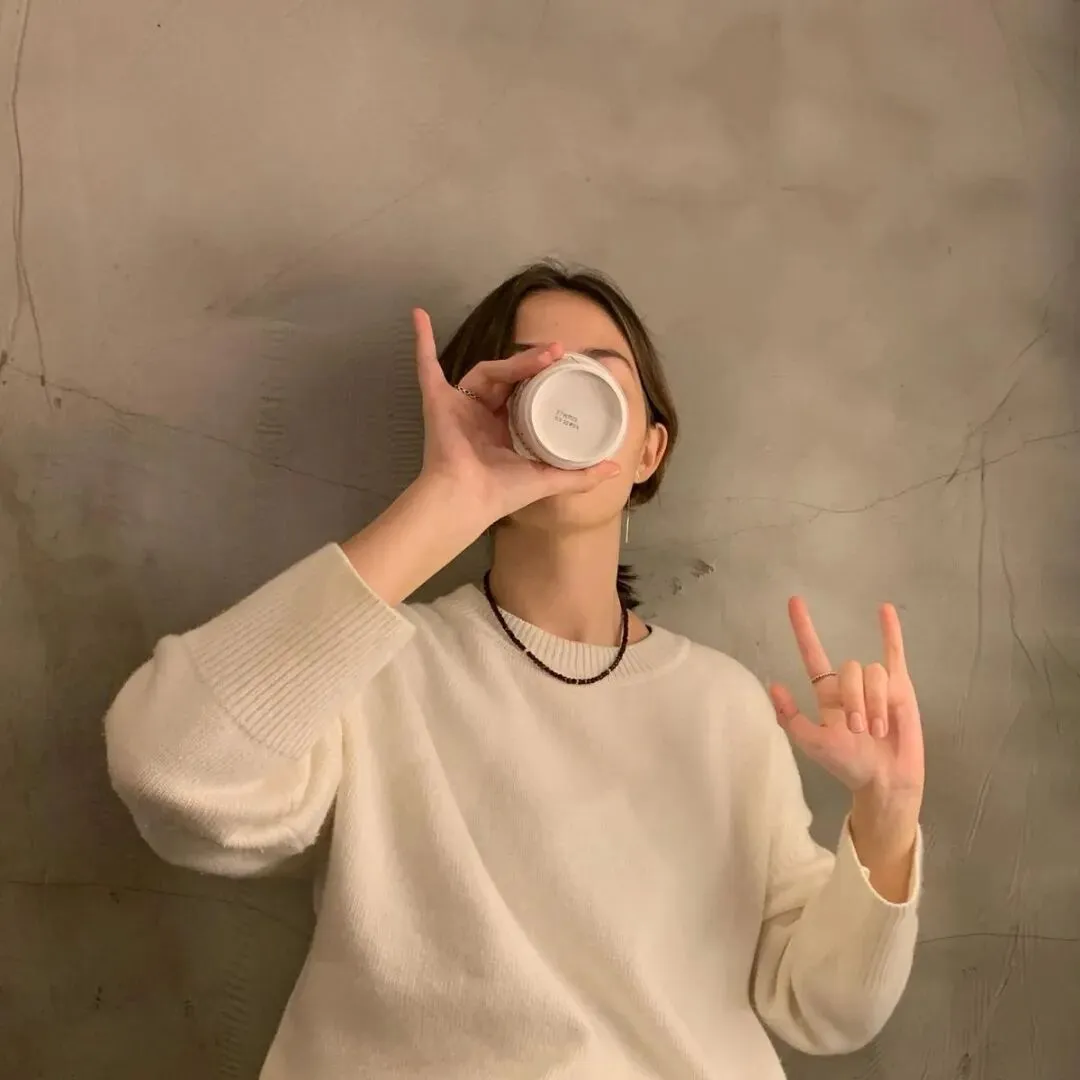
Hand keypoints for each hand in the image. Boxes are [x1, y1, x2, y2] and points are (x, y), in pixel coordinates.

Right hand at [412, 309, 620, 525]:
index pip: (521, 394)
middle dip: (531, 364)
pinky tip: (420, 315)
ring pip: (486, 371)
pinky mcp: (438, 401)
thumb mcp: (549, 480)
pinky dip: (423, 342)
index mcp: (499, 431)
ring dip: (512, 362)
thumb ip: (581, 475)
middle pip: (506, 378)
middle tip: (558, 353)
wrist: (467, 499)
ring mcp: (456, 406)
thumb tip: (616, 469)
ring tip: (542, 356)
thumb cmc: (501, 493)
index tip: (563, 366)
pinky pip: (427, 367)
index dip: (540, 378)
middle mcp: (478, 415)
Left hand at [769, 598, 923, 805]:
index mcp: (827, 694)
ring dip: (875, 701)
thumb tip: (773, 685)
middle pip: (849, 668)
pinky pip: (895, 654)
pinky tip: (885, 610)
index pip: (813, 655)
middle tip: (860, 729)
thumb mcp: (813, 744)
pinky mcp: (900, 687)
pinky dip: (891, 632)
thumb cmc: (848, 764)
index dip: (804, 629)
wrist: (884, 780)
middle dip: (855, 698)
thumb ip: (792, 718)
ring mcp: (876, 684)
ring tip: (878, 729)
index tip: (794, 601)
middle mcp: (851, 685)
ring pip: (873, 671)